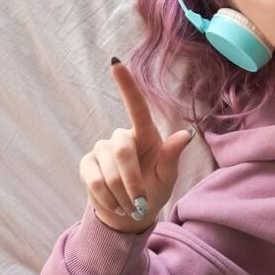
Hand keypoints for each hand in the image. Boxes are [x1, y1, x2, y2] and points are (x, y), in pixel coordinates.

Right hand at [79, 59, 193, 233]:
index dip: (126, 84)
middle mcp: (121, 137)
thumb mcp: (167, 177)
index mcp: (145, 135)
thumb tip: (187, 135)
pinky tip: (115, 204)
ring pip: (109, 170)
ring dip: (122, 194)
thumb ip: (172, 157)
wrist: (130, 213)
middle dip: (132, 180)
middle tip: (139, 203)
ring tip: (130, 206)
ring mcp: (101, 149)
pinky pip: (95, 181)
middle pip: (122, 150)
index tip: (115, 62)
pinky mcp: (87, 164)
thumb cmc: (153, 190)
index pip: (136, 106)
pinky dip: (108, 199)